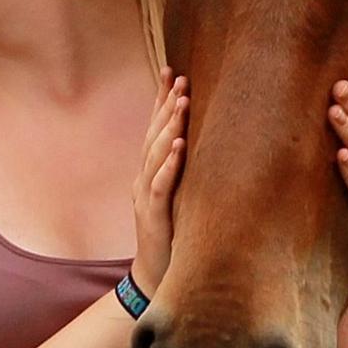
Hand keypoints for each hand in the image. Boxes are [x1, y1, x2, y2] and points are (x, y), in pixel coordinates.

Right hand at [131, 67, 187, 297]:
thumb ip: (184, 171)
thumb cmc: (172, 235)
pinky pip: (161, 186)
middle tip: (179, 77)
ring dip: (169, 127)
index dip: (159, 99)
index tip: (170, 70)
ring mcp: (145, 196)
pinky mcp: (153, 216)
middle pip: (153, 134)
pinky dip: (170, 164)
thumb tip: (205, 144)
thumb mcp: (178, 197)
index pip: (154, 128)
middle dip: (165, 104)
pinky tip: (181, 146)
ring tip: (183, 102)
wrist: (155, 277)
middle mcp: (143, 178)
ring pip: (155, 154)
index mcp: (149, 172)